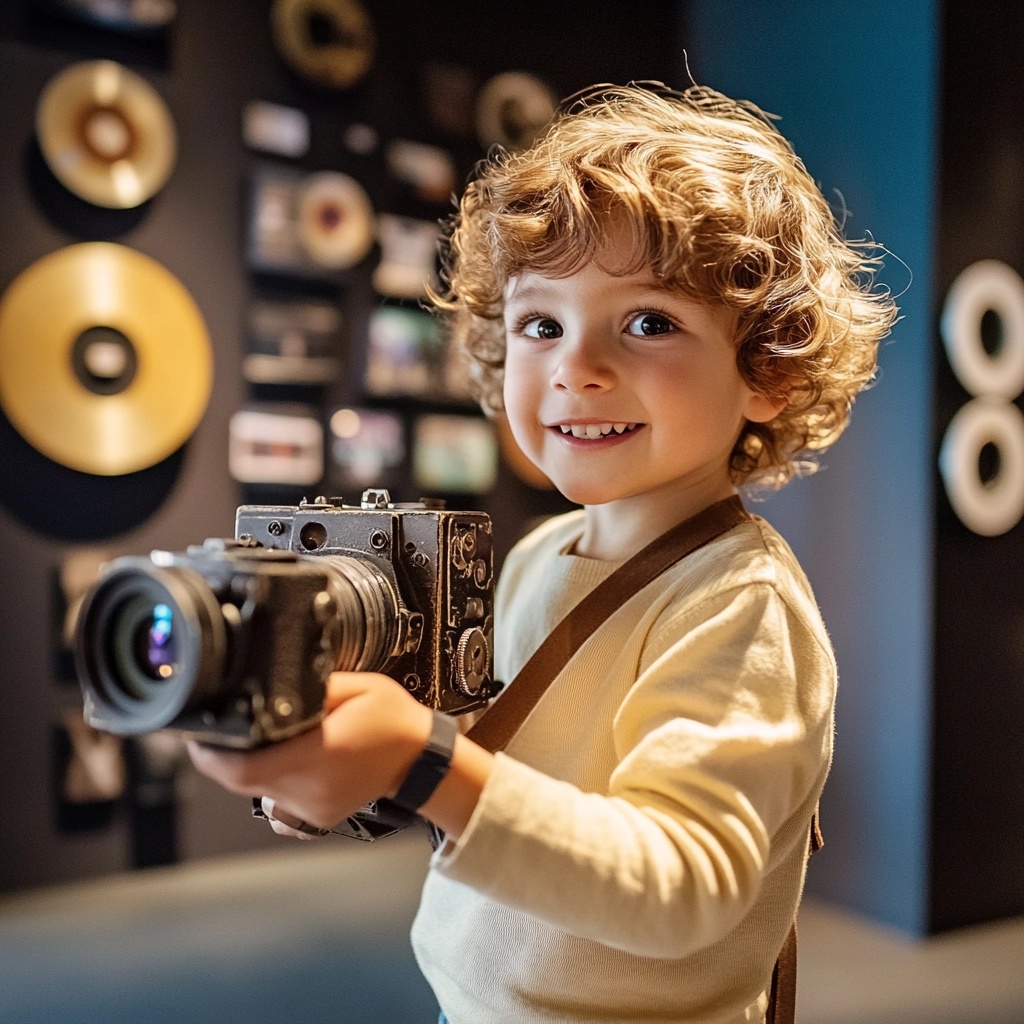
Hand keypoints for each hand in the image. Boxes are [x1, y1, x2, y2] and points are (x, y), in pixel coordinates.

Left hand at [188, 672, 432, 831]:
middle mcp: (311, 787)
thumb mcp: (359, 684)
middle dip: (222, 756)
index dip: (210, 754)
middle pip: (240, 781)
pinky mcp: (316, 818)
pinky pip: (276, 801)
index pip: (242, 768)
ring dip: (248, 767)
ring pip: (256, 791)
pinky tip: (287, 759)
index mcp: (319, 753)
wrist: (422, 761)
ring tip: (261, 740)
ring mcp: (312, 809)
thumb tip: (275, 681)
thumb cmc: (394, 720)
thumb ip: (314, 683)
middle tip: (221, 729)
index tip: (199, 734)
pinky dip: (271, 779)